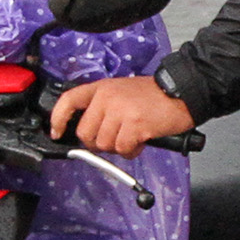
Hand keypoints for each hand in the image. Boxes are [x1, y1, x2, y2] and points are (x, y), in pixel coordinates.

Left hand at [52, 74, 193, 156]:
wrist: (182, 92)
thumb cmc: (155, 96)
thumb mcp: (122, 92)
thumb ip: (103, 108)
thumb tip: (89, 133)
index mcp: (102, 88)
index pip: (69, 100)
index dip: (58, 119)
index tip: (57, 132)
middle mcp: (107, 98)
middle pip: (86, 133)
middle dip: (98, 143)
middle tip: (115, 139)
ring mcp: (120, 111)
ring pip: (104, 144)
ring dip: (118, 147)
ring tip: (133, 136)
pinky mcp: (134, 125)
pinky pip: (123, 149)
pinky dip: (132, 151)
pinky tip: (141, 140)